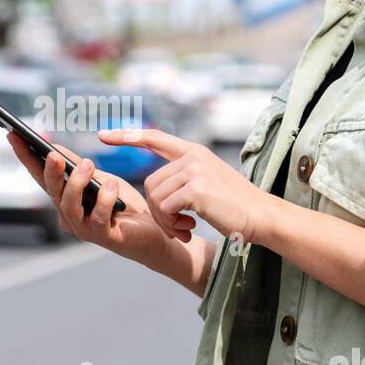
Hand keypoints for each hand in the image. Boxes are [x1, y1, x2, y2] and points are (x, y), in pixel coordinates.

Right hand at [5, 131, 196, 258]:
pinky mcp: (105, 238)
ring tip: (88, 164)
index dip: (25, 157)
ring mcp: (85, 229)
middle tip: (53, 154)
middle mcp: (69, 216)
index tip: (13, 135)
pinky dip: (105, 199)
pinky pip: (99, 218)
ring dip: (76, 184)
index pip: (40, 176)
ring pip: (70, 207)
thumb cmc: (124, 206)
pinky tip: (112, 184)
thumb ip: (78, 168)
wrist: (153, 233)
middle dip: (50, 172)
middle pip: (52, 192)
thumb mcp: (101, 179)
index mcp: (65, 199)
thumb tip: (54, 149)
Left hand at [97, 127, 266, 243]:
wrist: (260, 216)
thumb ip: (184, 176)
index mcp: (193, 152)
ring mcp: (194, 170)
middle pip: (150, 182)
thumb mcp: (207, 182)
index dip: (128, 136)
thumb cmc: (233, 206)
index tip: (104, 136)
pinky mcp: (196, 189)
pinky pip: (164, 207)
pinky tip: (189, 228)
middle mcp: (192, 156)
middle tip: (176, 226)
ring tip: (185, 227)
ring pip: (155, 197)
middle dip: (157, 210)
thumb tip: (156, 187)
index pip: (155, 138)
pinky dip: (171, 224)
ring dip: (165, 220)